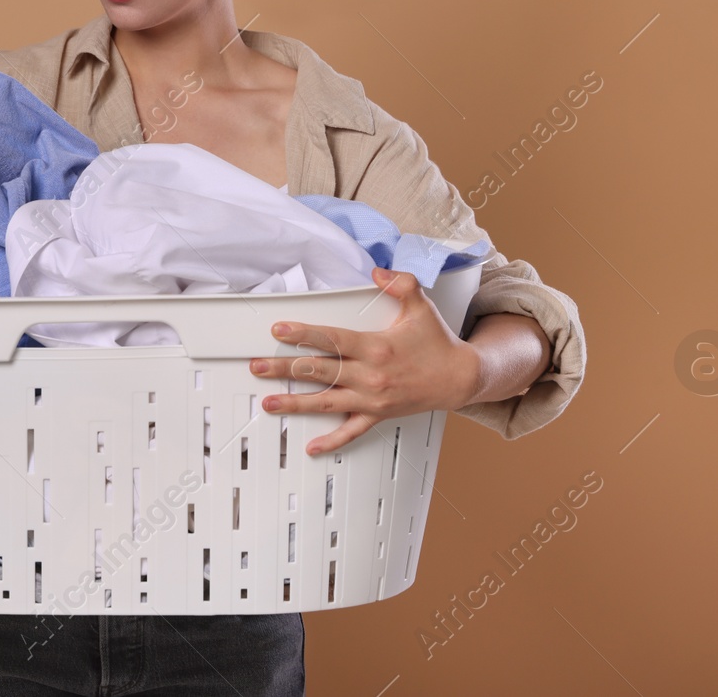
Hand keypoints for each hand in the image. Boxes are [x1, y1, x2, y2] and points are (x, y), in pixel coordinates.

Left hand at [249, 265, 480, 456]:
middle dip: (284, 368)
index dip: (303, 334)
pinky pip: (352, 431)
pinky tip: (312, 446)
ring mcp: (372, 399)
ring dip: (295, 403)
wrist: (461, 378)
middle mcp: (371, 376)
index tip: (279, 330)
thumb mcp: (421, 306)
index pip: (332, 339)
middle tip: (257, 366)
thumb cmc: (438, 343)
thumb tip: (377, 272)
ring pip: (327, 402)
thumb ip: (400, 284)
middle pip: (320, 371)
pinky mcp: (378, 415)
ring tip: (269, 402)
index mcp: (376, 347)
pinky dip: (332, 440)